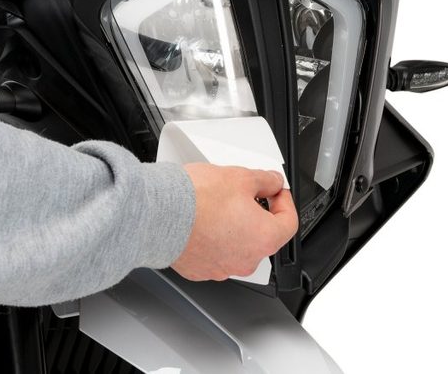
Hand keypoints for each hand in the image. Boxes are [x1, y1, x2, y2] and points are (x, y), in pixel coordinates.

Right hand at [171, 163, 298, 281]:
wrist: (158, 213)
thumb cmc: (196, 200)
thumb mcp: (240, 177)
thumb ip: (265, 180)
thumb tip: (272, 182)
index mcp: (264, 238)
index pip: (289, 222)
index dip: (284, 201)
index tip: (275, 191)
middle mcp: (246, 260)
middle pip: (263, 235)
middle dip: (256, 213)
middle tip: (243, 193)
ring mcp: (222, 268)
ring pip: (237, 245)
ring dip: (234, 227)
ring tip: (217, 205)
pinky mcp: (200, 270)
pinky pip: (214, 253)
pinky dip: (212, 238)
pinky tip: (202, 220)